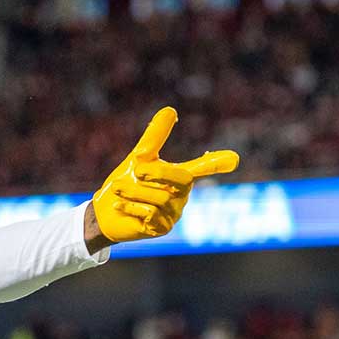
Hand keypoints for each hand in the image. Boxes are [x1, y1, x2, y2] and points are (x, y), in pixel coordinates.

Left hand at [91, 107, 238, 243]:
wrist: (104, 214)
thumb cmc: (125, 184)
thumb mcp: (138, 159)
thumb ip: (154, 138)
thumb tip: (170, 109)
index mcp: (180, 177)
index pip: (203, 168)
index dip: (216, 163)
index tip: (234, 158)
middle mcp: (182, 195)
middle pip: (182, 179)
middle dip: (159, 173)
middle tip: (137, 169)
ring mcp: (174, 214)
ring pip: (159, 197)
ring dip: (133, 190)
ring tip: (118, 189)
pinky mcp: (161, 229)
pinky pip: (150, 213)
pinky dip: (130, 206)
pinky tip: (119, 205)